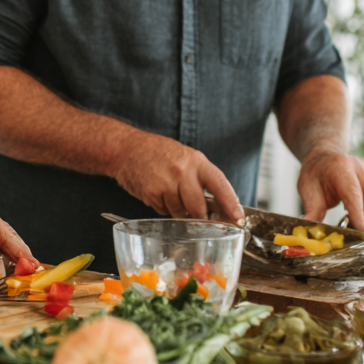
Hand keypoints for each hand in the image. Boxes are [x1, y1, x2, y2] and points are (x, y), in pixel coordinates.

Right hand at [110, 129, 243, 221]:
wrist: (126, 148)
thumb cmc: (157, 152)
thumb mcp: (184, 156)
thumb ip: (200, 177)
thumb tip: (218, 204)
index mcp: (195, 160)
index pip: (219, 183)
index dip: (230, 202)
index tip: (237, 216)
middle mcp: (182, 171)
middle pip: (198, 207)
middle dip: (198, 214)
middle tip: (194, 211)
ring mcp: (165, 183)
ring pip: (180, 211)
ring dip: (177, 209)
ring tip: (167, 191)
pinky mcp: (151, 193)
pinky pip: (163, 211)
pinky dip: (162, 206)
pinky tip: (156, 192)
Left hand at [298, 149, 363, 230]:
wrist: (322, 158)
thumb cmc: (314, 174)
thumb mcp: (307, 190)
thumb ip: (312, 211)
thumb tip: (310, 233)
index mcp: (340, 166)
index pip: (353, 193)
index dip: (359, 213)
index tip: (363, 230)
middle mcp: (359, 168)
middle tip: (355, 236)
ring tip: (354, 230)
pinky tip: (358, 221)